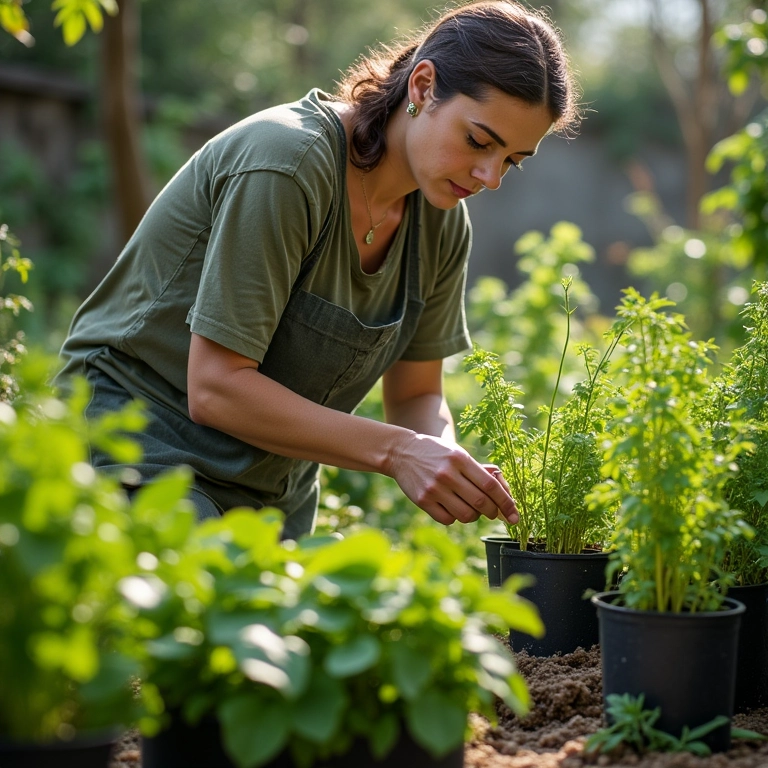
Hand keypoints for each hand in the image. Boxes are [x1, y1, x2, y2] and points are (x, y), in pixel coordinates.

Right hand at [387, 433, 519, 525]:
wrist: (402, 452)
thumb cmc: (437, 453)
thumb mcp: (458, 453)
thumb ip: (479, 470)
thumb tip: (504, 490)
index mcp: (460, 459)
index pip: (490, 485)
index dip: (506, 502)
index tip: (514, 515)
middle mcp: (448, 474)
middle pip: (481, 503)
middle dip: (494, 512)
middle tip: (494, 513)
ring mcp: (434, 489)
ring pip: (466, 515)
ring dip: (474, 516)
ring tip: (471, 508)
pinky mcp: (423, 501)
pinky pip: (448, 520)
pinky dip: (455, 518)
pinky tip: (452, 508)